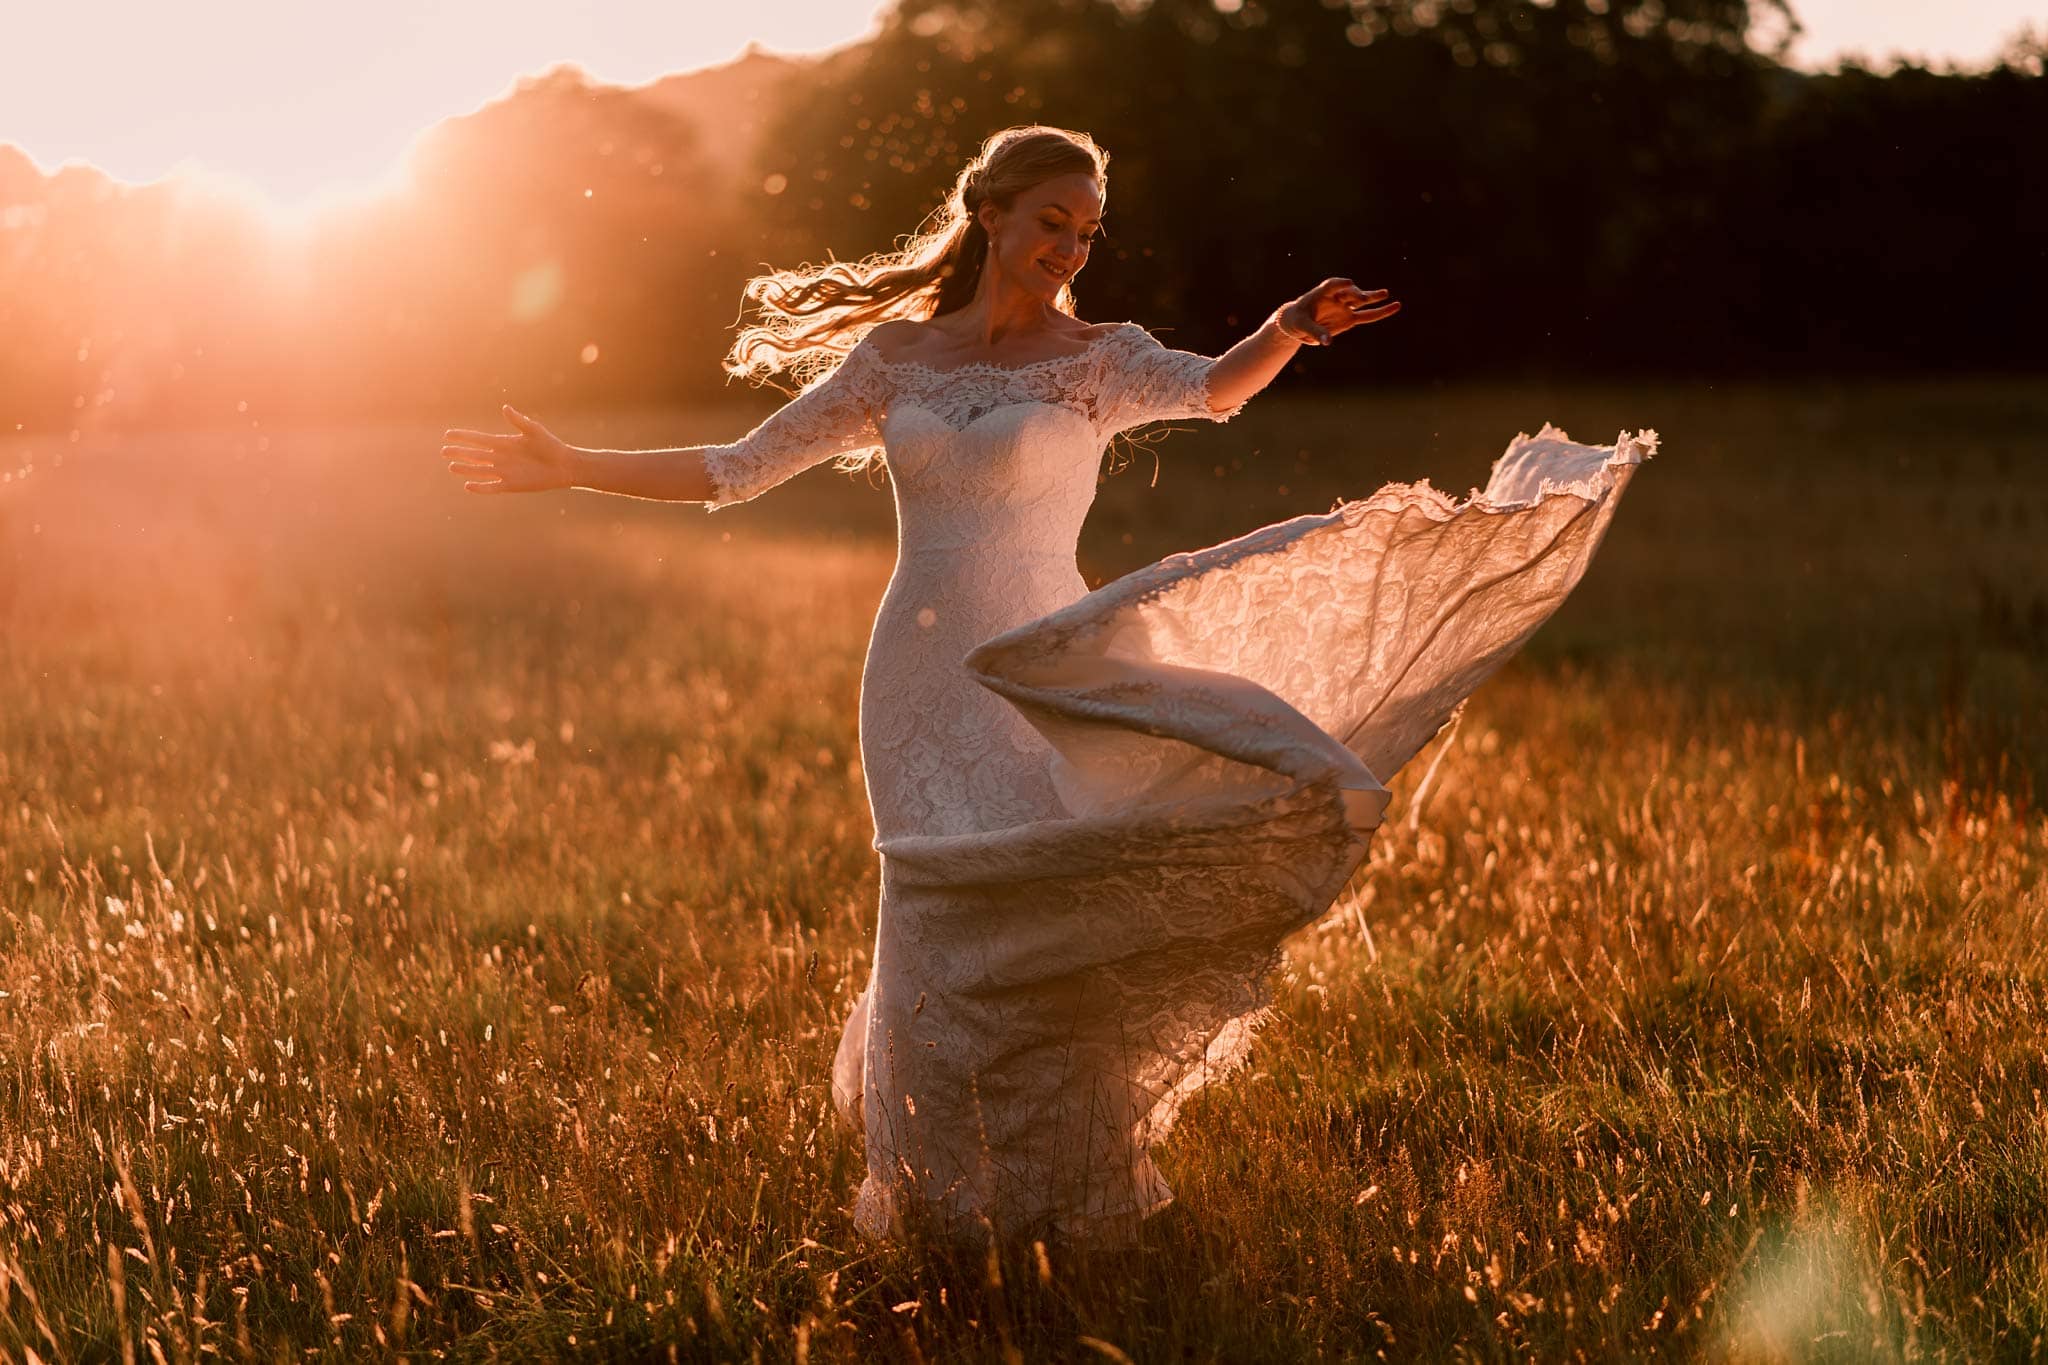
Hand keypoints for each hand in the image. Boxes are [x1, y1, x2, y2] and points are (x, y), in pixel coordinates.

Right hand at [441, 406, 578, 493]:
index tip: (448, 434)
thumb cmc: (550, 445)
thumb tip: (505, 408)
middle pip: (475, 455)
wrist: (564, 466)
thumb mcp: (534, 430)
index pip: (478, 439)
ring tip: (451, 466)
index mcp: (503, 443)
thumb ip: (518, 421)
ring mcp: (504, 472)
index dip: (464, 437)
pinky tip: (468, 486)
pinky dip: (481, 488)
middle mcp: (500, 457)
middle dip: (460, 453)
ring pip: (479, 471)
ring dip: (466, 469)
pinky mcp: (510, 485)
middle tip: (443, 451)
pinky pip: (491, 487)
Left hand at [1275, 278, 1401, 345]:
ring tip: (1385, 294)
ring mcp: (1344, 307)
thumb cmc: (1297, 321)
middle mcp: (1336, 297)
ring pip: (1361, 301)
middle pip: (1348, 293)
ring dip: (1372, 297)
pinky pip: (1367, 316)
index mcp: (1321, 293)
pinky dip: (1380, 312)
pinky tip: (1395, 306)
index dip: (1341, 283)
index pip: (1332, 285)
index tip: (1349, 283)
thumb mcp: (1302, 326)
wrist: (1297, 324)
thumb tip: (1328, 342)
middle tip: (1362, 298)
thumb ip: (1316, 332)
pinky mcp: (1349, 318)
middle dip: (1356, 294)